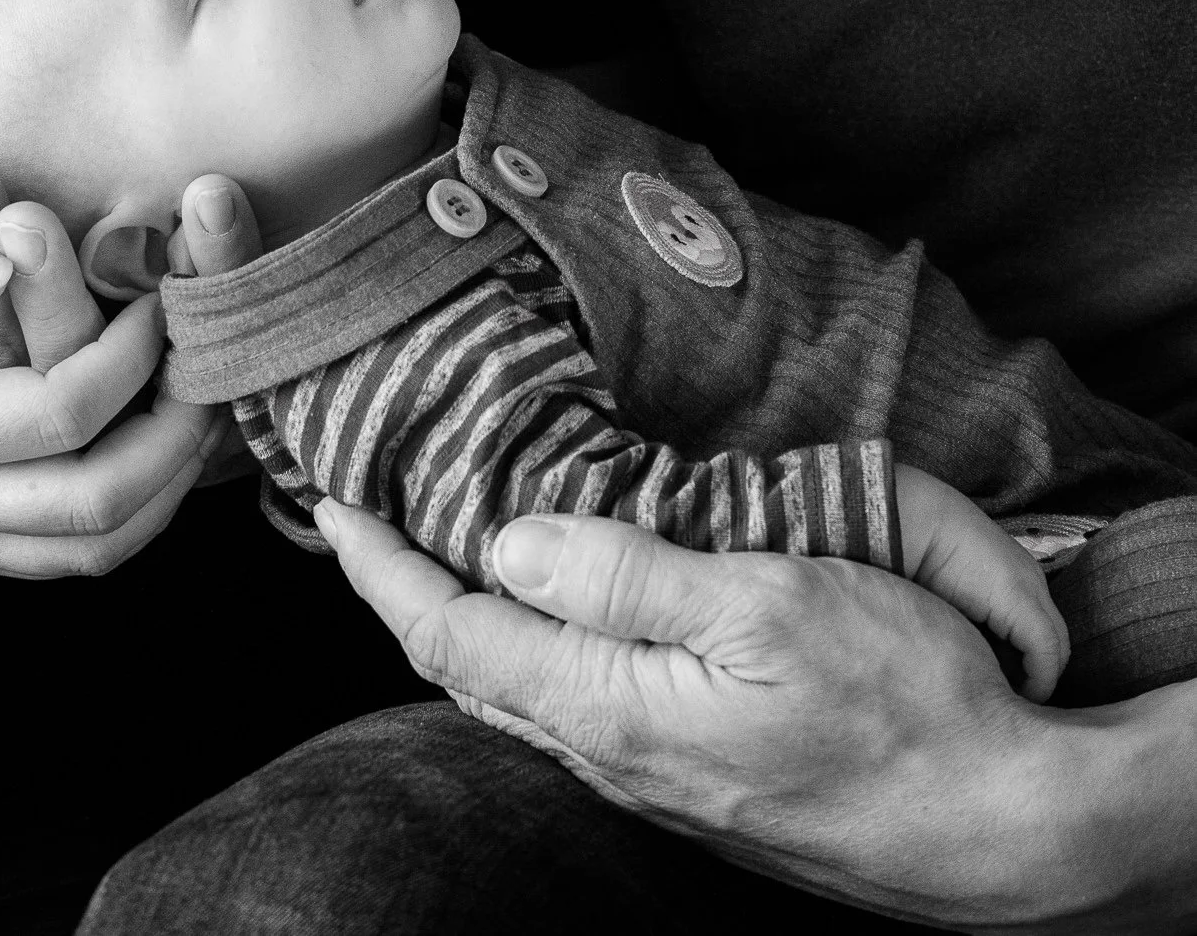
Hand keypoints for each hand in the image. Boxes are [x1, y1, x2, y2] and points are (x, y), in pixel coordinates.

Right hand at [0, 140, 262, 564]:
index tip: (159, 294)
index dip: (130, 356)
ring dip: (168, 486)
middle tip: (212, 360)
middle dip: (177, 435)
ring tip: (201, 407)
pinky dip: (131, 513)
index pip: (60, 414)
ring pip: (94, 551)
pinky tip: (155, 446)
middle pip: (97, 504)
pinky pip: (66, 558)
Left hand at [314, 501, 1196, 930]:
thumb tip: (505, 543)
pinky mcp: (703, 777)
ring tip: (439, 552)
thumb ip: (628, 577)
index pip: (453, 634)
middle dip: (404, 594)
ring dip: (466, 623)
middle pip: (471, 669)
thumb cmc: (902, 710)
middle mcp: (616, 756)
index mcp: (613, 712)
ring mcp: (658, 777)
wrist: (1001, 828)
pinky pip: (581, 708)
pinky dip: (535, 649)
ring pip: (523, 694)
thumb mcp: (766, 609)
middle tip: (364, 522)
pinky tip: (557, 615)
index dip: (382, 570)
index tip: (332, 505)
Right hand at [893, 462, 1066, 700]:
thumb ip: (965, 620)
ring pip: (1055, 651)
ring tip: (1009, 704)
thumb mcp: (944, 595)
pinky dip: (1036, 683)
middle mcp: (1029, 580)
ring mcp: (1032, 589)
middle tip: (1011, 705)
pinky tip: (1012, 697)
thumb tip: (971, 662)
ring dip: (1035, 681)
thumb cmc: (909, 553)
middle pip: (1052, 642)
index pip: (1034, 630)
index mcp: (1009, 574)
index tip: (1002, 690)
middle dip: (1035, 675)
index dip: (1023, 664)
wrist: (905, 517)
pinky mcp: (1025, 605)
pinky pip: (1046, 657)